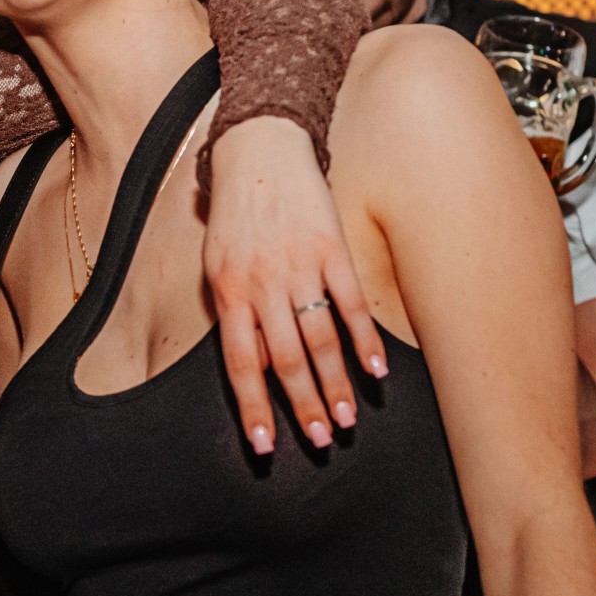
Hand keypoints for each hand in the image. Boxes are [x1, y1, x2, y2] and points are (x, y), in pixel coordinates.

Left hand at [202, 116, 383, 454]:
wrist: (258, 149)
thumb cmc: (235, 215)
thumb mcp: (218, 266)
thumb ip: (236, 317)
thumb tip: (255, 368)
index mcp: (228, 292)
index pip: (240, 364)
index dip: (253, 408)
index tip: (265, 447)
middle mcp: (262, 283)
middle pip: (284, 359)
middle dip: (303, 405)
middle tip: (319, 441)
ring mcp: (299, 266)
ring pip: (319, 338)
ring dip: (336, 383)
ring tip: (348, 419)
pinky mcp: (331, 248)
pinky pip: (350, 303)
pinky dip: (364, 340)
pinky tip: (377, 371)